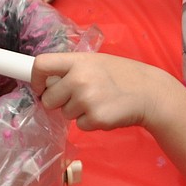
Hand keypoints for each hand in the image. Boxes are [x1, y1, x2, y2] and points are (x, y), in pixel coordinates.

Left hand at [32, 52, 174, 130]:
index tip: (41, 87)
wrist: (150, 93)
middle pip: (49, 98)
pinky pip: (81, 125)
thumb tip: (47, 83)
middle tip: (79, 96)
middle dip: (59, 101)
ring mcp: (87, 100)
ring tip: (99, 101)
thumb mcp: (96, 62)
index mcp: (78, 61)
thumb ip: (72, 69)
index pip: (41, 65)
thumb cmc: (122, 75)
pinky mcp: (96, 119)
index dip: (36, 79)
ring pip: (65, 114)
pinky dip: (91, 122)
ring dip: (78, 111)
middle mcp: (79, 79)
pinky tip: (106, 110)